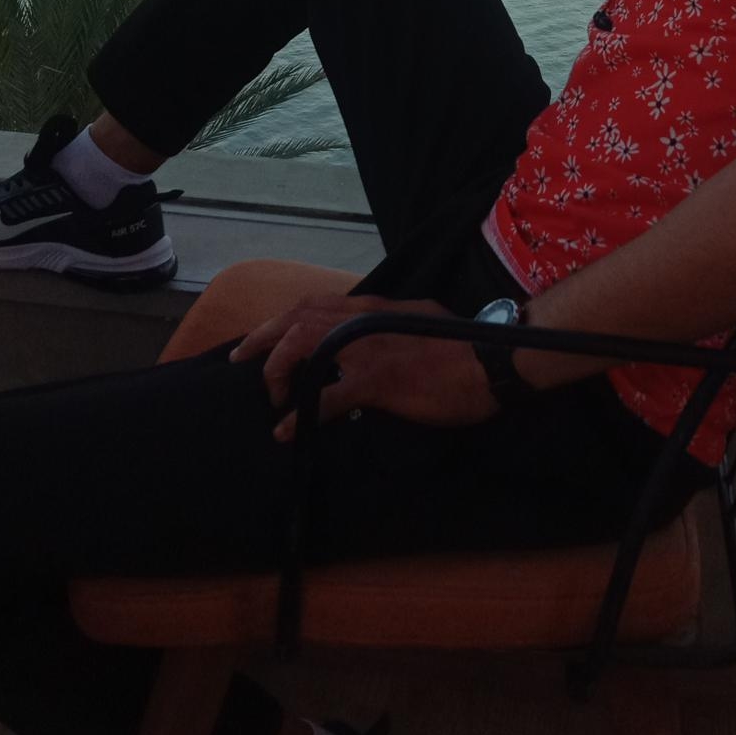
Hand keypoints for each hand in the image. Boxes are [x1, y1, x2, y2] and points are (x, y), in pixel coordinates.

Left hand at [229, 294, 497, 438]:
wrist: (493, 363)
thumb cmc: (464, 348)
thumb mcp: (421, 323)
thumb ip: (392, 328)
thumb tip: (373, 345)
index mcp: (376, 307)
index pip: (315, 303)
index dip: (280, 320)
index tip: (259, 340)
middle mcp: (366, 319)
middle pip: (298, 317)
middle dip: (264, 339)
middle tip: (242, 362)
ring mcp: (369, 348)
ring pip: (304, 345)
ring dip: (281, 370)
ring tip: (273, 397)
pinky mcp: (378, 380)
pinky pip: (327, 397)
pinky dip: (302, 415)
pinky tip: (288, 431)